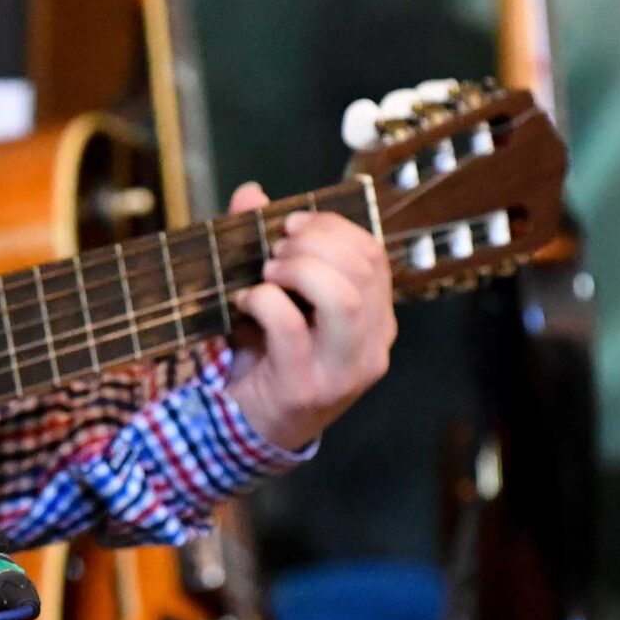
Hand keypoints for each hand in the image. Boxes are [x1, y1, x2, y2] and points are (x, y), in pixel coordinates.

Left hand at [220, 180, 396, 453]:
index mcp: (375, 320)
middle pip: (362, 267)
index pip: (374, 254)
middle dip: (312, 243)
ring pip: (339, 296)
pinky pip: (289, 325)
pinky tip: (244, 303)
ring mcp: (342, 371)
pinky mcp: (305, 387)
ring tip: (267, 275)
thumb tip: (252, 193)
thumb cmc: (267, 354)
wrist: (248, 426)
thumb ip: (266, 244)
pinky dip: (262, 301)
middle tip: (274, 252)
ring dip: (296, 270)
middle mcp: (371, 346)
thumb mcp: (275, 296)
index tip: (290, 226)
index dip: (332, 227)